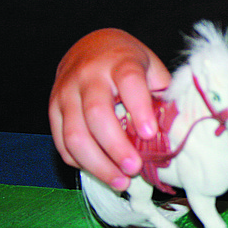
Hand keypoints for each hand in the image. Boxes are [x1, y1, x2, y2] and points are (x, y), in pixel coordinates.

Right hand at [49, 29, 170, 190]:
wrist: (90, 46)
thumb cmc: (127, 61)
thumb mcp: (150, 66)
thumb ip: (161, 92)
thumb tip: (174, 129)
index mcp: (120, 61)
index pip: (129, 82)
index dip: (139, 109)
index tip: (150, 134)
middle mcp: (89, 75)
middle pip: (97, 114)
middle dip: (115, 147)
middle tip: (134, 168)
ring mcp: (66, 92)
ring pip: (75, 134)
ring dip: (97, 163)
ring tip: (120, 181)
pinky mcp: (53, 108)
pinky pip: (61, 141)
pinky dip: (79, 162)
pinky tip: (99, 172)